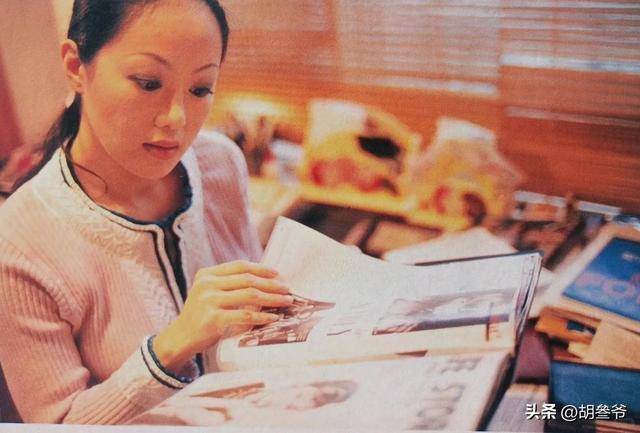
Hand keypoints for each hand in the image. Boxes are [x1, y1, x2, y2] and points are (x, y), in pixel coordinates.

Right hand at [153, 260, 292, 370]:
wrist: (180, 338)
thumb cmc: (200, 315)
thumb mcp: (208, 292)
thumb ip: (228, 284)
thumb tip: (263, 279)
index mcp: (207, 274)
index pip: (239, 266)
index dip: (261, 268)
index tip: (277, 273)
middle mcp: (207, 284)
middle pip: (248, 279)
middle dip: (271, 284)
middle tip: (287, 289)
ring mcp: (209, 301)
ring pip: (250, 296)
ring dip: (272, 298)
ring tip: (286, 301)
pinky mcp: (213, 319)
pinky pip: (245, 315)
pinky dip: (262, 316)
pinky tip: (273, 318)